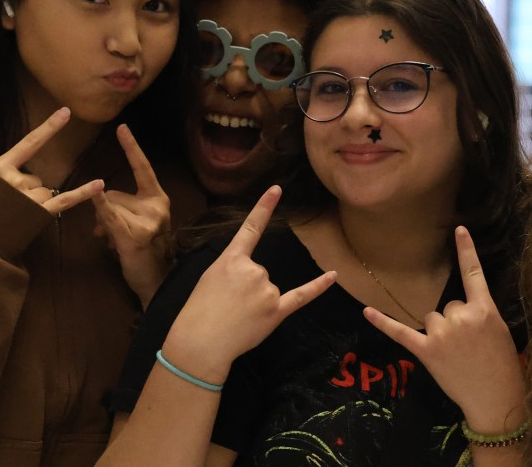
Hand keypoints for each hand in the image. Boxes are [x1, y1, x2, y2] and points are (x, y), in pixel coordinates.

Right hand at [0, 107, 103, 214]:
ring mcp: (29, 197)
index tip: (66, 111)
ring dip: (38, 203)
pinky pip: (66, 199)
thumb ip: (11, 174)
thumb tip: (34, 178)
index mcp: (2, 166)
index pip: (30, 142)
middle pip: (38, 178)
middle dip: (29, 191)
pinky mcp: (40, 213)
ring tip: (17, 215)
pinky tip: (99, 184)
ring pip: (46, 191)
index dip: (49, 127)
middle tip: (10, 206)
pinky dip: (84, 192)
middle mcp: (16, 179)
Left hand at [93, 124, 171, 308]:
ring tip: (112, 244)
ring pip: (109, 207)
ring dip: (102, 224)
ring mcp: (148, 221)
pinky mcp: (134, 236)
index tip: (121, 127)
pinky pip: (110, 217)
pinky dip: (99, 206)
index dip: (132, 147)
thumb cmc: (144, 252)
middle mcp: (157, 206)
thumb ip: (122, 207)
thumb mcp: (137, 222)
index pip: (143, 167)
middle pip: (115, 193)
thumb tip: (100, 203)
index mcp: (158, 198)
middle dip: (105, 210)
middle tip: (108, 234)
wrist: (154, 282)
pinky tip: (93, 192)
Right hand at [161, 186, 336, 385]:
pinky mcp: (277, 311)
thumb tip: (250, 276)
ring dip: (256, 304)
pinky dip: (318, 286)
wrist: (201, 342)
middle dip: (245, 289)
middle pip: (259, 272)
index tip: (277, 189)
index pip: (251, 228)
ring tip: (235, 317)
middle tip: (226, 306)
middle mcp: (253, 270)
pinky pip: (302, 295)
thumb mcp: (209, 278)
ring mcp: (266, 290)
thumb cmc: (199, 312)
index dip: (264, 207)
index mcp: (231, 259)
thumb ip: (233, 269)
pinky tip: (332, 275)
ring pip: (269, 290)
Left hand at [364, 227, 524, 432]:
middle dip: (455, 323)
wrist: (496, 399)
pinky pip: (401, 332)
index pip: (473, 273)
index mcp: (484, 310)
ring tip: (456, 355)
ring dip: (439, 334)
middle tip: (469, 346)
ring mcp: (442, 334)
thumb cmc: (502, 367)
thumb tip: (460, 308)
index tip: (459, 228)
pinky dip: (383, 323)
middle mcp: (462, 317)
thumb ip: (480, 313)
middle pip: (447, 305)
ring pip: (431, 319)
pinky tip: (367, 312)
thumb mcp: (500, 332)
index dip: (467, 249)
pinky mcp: (426, 351)